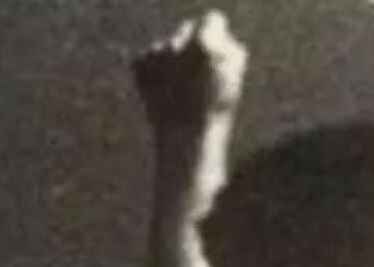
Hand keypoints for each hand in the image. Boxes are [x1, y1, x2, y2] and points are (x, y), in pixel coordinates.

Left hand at [133, 11, 248, 133]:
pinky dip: (156, 70)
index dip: (218, 35)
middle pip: (188, 29)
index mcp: (204, 42)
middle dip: (194, 45)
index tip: (217, 50)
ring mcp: (155, 53)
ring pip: (168, 45)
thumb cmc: (215, 110)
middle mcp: (176, 42)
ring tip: (182, 88)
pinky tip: (166, 91)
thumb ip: (230, 48)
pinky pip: (150, 58)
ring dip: (175, 59)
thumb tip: (220, 36)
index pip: (213, 20)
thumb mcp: (235, 78)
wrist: (185, 139)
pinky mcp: (138, 64)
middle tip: (198, 72)